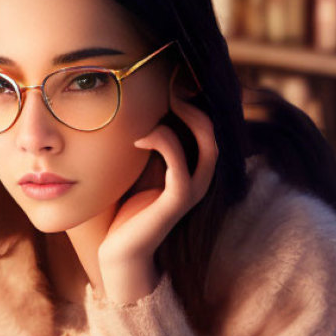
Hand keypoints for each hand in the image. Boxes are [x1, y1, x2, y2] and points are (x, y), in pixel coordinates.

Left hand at [97, 95, 218, 302]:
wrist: (120, 252)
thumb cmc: (124, 210)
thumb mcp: (136, 171)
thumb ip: (144, 147)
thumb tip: (133, 116)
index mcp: (191, 169)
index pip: (207, 128)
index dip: (196, 102)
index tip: (171, 82)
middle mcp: (199, 177)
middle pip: (214, 131)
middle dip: (195, 104)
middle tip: (172, 85)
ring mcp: (192, 190)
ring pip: (207, 144)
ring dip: (186, 119)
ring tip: (164, 104)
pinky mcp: (177, 202)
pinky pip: (180, 166)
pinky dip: (163, 145)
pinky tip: (138, 140)